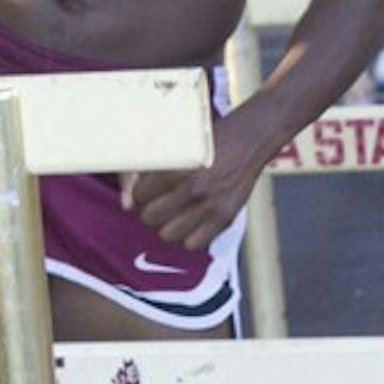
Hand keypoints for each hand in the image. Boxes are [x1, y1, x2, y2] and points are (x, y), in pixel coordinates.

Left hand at [120, 115, 263, 250]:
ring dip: (167, 226)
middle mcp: (193, 189)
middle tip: (156, 205)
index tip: (145, 192)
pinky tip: (190, 223)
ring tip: (172, 216)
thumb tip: (134, 189)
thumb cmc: (212, 142)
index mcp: (178, 168)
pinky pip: (194, 243)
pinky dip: (188, 236)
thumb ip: (160, 168)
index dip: (140, 194)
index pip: (140, 194)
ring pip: (168, 234)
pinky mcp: (225, 218)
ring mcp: (210, 206)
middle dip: (150, 210)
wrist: (248, 140)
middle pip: (150, 216)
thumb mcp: (182, 147)